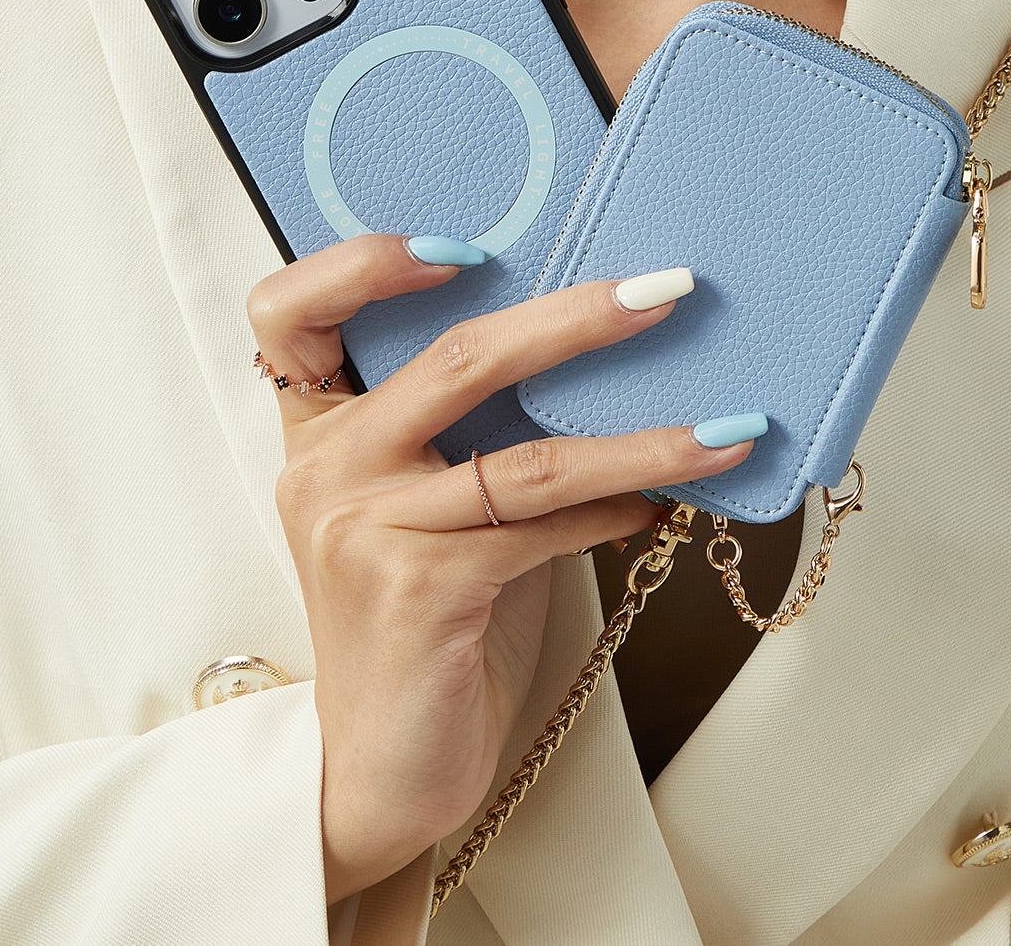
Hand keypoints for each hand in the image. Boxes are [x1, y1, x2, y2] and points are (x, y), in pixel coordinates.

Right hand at [247, 235, 753, 903]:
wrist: (384, 763)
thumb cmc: (421, 616)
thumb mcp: (426, 503)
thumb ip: (470, 431)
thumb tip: (605, 358)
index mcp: (319, 430)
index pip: (288, 312)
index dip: (362, 263)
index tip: (464, 247)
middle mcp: (326, 468)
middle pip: (452, 360)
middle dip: (571, 321)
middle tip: (661, 294)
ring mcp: (363, 529)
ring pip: (525, 458)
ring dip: (639, 439)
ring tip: (722, 427)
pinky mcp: (416, 590)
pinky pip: (544, 528)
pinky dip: (618, 509)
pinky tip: (666, 505)